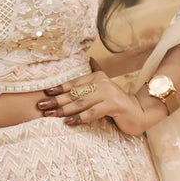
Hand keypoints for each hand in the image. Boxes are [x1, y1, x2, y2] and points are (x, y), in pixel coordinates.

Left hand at [35, 58, 168, 136]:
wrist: (138, 113)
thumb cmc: (117, 103)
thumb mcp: (105, 88)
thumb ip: (97, 73)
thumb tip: (89, 58)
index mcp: (97, 78)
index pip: (74, 83)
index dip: (59, 88)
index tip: (45, 93)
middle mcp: (102, 83)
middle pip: (74, 93)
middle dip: (56, 100)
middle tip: (41, 106)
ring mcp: (108, 93)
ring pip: (81, 103)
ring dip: (63, 110)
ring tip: (50, 115)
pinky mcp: (113, 105)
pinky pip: (92, 113)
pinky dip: (80, 118)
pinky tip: (69, 122)